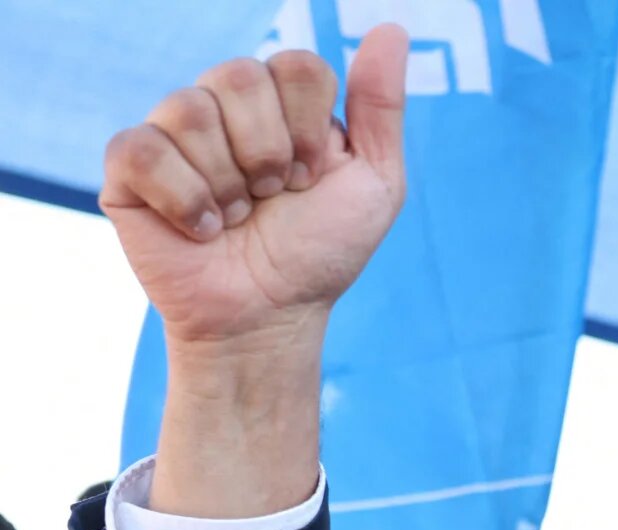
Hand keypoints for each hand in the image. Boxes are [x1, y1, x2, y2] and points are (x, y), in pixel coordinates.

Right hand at [99, 26, 408, 344]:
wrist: (270, 315)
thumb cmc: (320, 252)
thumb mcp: (374, 182)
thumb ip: (380, 106)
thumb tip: (391, 28)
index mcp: (281, 104)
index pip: (296, 64)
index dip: (309, 127)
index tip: (312, 177)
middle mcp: (224, 107)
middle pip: (241, 74)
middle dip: (270, 152)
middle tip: (274, 198)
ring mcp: (172, 134)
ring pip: (192, 110)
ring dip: (229, 183)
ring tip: (238, 218)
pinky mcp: (128, 168)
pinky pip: (144, 148)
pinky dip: (185, 200)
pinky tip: (201, 230)